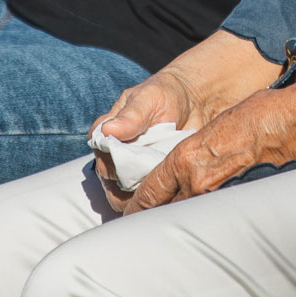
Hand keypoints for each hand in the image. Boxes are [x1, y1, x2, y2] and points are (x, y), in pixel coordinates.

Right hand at [88, 30, 282, 208]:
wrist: (193, 102)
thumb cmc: (165, 95)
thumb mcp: (148, 99)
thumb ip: (131, 116)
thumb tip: (108, 130)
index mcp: (105, 135)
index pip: (102, 159)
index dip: (117, 165)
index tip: (138, 159)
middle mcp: (112, 157)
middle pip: (112, 184)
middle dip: (134, 182)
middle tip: (159, 171)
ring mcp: (129, 173)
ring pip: (126, 197)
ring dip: (145, 193)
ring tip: (167, 178)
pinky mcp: (148, 184)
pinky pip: (146, 201)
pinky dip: (157, 198)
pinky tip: (172, 187)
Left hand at [122, 87, 295, 214]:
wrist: (293, 125)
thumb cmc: (258, 117)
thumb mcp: (214, 129)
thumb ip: (193, 154)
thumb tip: (185, 172)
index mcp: (186, 158)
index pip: (149, 193)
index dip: (136, 207)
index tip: (132, 213)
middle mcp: (197, 181)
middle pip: (161, 213)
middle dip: (152, 220)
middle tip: (146, 227)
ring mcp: (218, 197)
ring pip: (185, 219)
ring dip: (177, 223)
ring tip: (170, 232)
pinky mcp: (239, 205)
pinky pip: (211, 221)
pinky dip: (204, 225)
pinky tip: (204, 228)